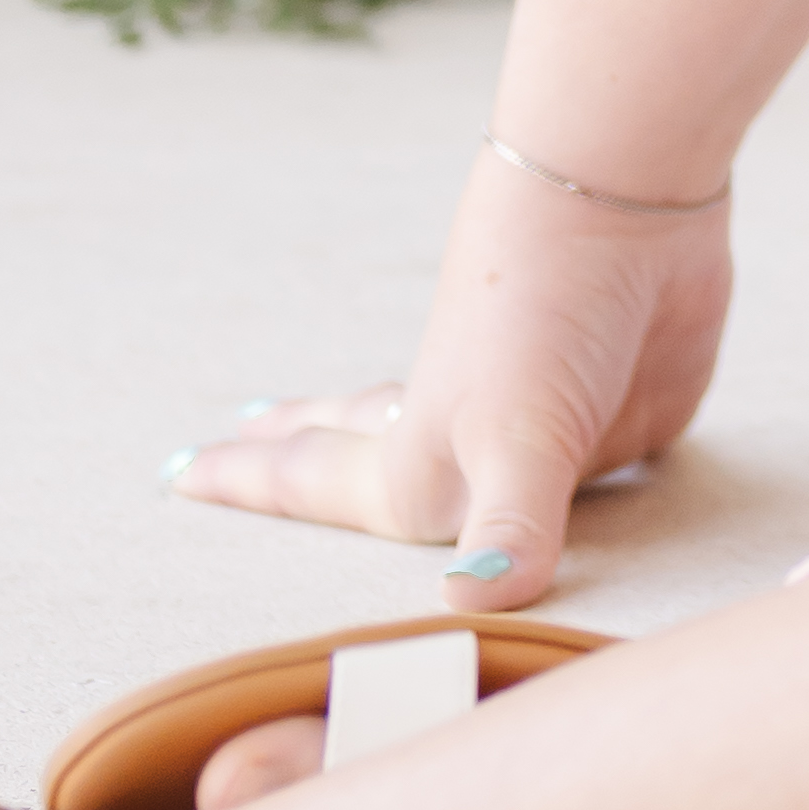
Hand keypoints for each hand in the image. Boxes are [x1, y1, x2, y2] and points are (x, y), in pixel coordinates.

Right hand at [165, 139, 734, 608]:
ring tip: (378, 458)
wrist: (629, 201)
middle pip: (369, 463)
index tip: (174, 474)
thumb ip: (506, 527)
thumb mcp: (518, 432)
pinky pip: (598, 473)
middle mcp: (471, 452)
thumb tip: (472, 608)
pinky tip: (569, 471)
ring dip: (439, 477)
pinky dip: (574, 483)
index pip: (313, 488)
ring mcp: (548, 436)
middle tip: (239, 439)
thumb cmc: (539, 309)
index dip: (248, 486)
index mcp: (418, 466)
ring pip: (479, 476)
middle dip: (300, 462)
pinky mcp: (634, 419)